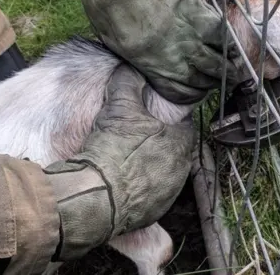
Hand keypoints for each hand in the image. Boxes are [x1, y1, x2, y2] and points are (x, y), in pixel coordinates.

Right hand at [43, 64, 195, 260]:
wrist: (96, 196)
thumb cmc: (112, 149)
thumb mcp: (119, 107)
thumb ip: (128, 83)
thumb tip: (131, 67)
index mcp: (179, 143)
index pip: (183, 126)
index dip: (167, 120)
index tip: (151, 119)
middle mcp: (180, 170)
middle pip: (174, 150)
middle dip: (160, 144)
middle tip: (138, 139)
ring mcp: (169, 193)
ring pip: (164, 173)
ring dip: (151, 167)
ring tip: (128, 161)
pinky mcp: (154, 212)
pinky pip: (152, 195)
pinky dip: (141, 188)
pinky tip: (123, 182)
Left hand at [51, 0, 238, 104]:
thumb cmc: (108, 5)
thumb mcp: (117, 43)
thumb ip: (140, 56)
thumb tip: (154, 61)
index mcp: (152, 65)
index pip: (180, 91)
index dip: (193, 94)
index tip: (200, 92)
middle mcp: (175, 54)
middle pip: (204, 77)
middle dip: (215, 81)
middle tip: (222, 79)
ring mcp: (190, 33)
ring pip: (218, 57)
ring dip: (228, 64)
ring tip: (233, 66)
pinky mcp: (199, 10)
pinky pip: (221, 31)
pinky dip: (229, 40)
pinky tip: (233, 44)